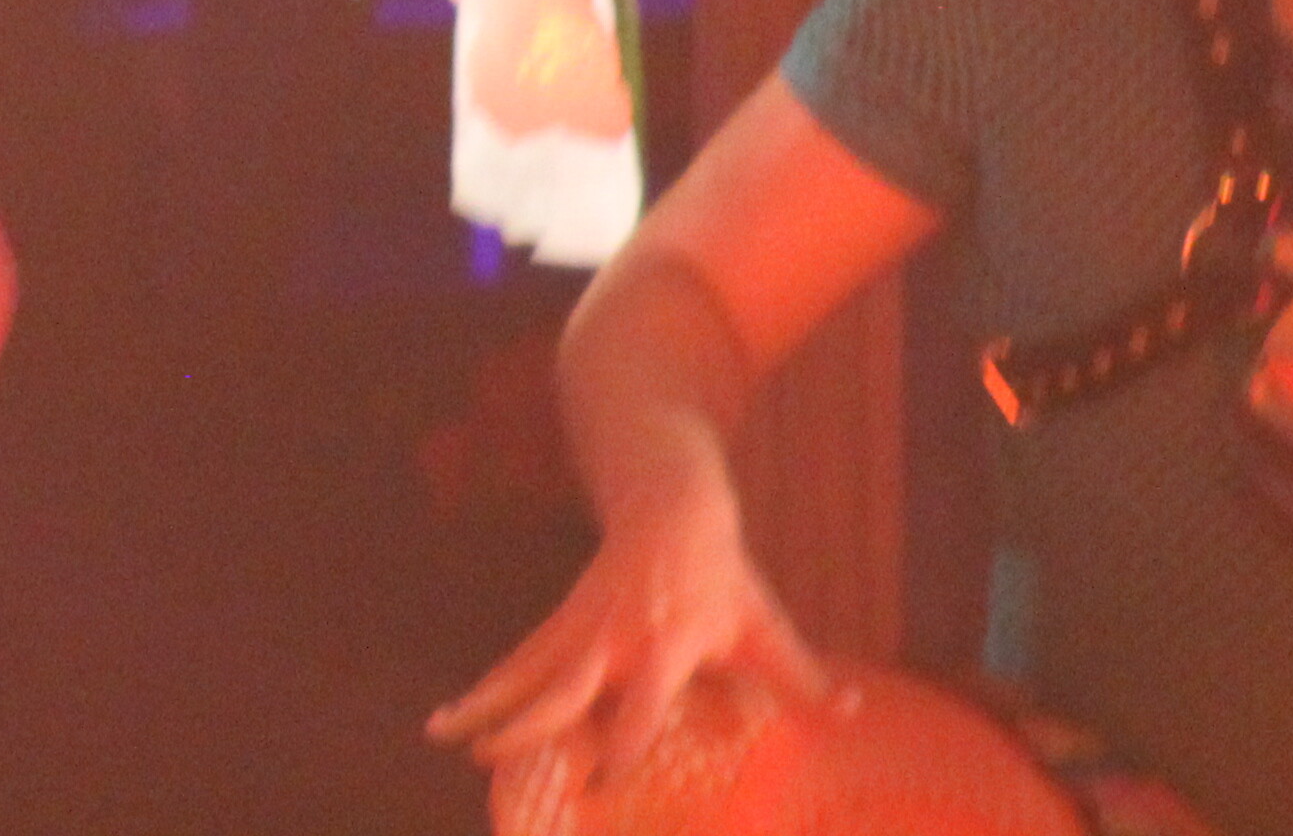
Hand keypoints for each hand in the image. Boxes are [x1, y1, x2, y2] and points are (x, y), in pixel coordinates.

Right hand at [427, 476, 840, 784]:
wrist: (670, 502)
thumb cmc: (725, 573)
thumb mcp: (767, 625)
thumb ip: (803, 678)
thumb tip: (854, 712)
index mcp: (663, 650)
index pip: (637, 713)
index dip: (619, 754)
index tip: (604, 790)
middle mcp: (612, 641)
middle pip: (557, 690)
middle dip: (521, 727)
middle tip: (486, 761)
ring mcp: (580, 626)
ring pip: (523, 672)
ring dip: (481, 704)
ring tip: (438, 733)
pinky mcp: (563, 617)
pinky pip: (522, 658)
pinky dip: (489, 685)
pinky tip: (457, 710)